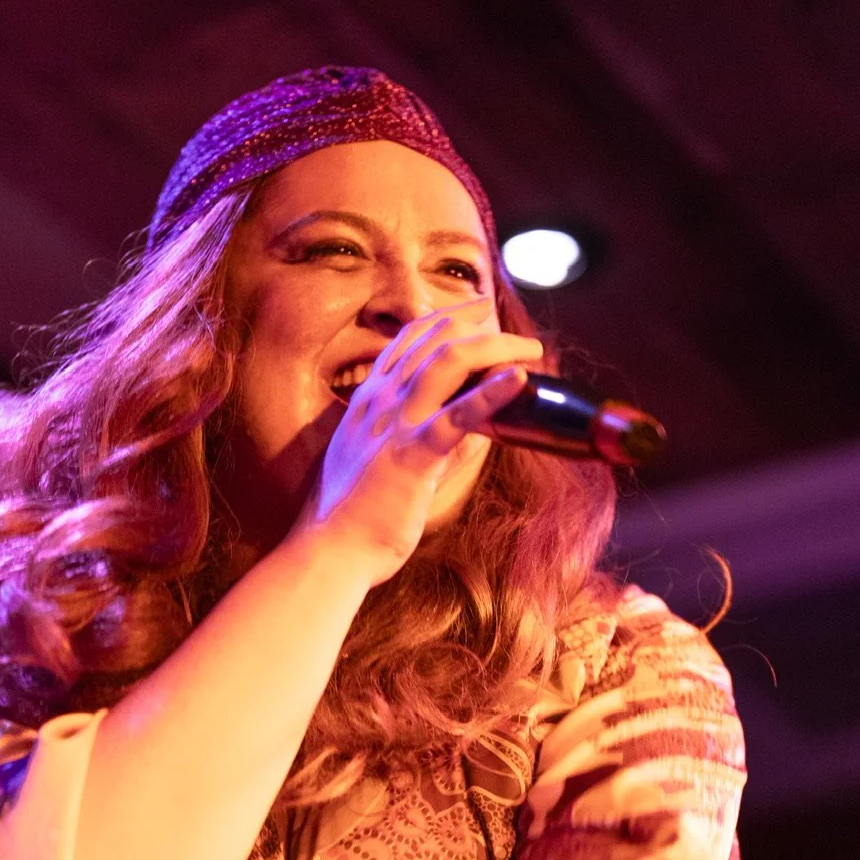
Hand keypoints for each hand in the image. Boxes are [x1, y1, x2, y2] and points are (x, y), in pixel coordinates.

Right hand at [298, 303, 543, 584]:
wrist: (329, 550)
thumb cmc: (351, 514)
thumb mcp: (371, 461)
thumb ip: (411, 437)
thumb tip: (466, 431)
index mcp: (368, 400)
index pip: (408, 339)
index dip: (447, 317)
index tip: (478, 310)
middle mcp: (380, 401)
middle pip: (435, 339)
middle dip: (481, 326)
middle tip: (519, 335)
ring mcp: (395, 425)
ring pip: (449, 362)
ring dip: (495, 348)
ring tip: (529, 352)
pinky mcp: (413, 456)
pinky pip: (457, 416)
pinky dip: (491, 393)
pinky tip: (518, 380)